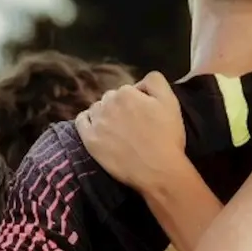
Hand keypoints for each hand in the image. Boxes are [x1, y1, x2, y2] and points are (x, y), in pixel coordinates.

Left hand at [75, 72, 185, 191]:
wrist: (158, 170)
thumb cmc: (167, 136)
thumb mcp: (170, 101)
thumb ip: (155, 81)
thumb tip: (140, 82)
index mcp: (126, 92)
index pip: (128, 90)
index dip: (137, 101)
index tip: (145, 115)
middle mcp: (108, 103)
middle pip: (111, 98)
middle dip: (120, 107)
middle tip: (133, 124)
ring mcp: (97, 122)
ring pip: (97, 108)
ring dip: (105, 114)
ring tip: (118, 129)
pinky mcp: (89, 140)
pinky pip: (81, 121)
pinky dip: (88, 121)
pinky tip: (97, 128)